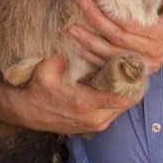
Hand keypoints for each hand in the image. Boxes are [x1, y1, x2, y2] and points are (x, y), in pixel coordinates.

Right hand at [0, 55, 135, 135]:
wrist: (27, 111)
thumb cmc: (37, 90)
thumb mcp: (45, 70)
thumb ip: (62, 56)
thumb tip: (76, 37)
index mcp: (86, 105)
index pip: (121, 95)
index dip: (131, 79)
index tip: (134, 63)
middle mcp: (95, 119)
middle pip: (127, 101)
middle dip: (132, 83)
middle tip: (134, 63)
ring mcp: (96, 125)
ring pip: (123, 107)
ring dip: (126, 91)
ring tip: (128, 71)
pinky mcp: (95, 126)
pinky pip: (115, 111)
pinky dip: (118, 98)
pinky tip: (116, 82)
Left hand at [67, 0, 162, 73]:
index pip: (130, 24)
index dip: (109, 13)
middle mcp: (154, 52)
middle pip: (117, 38)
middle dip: (95, 22)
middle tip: (80, 4)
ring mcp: (146, 64)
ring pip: (112, 56)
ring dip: (89, 44)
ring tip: (71, 30)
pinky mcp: (140, 70)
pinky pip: (114, 66)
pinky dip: (95, 59)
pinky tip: (80, 48)